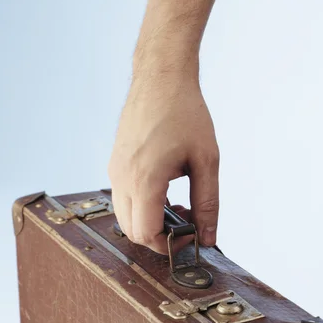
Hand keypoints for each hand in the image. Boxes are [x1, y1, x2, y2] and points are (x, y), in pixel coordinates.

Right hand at [108, 72, 218, 253]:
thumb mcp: (206, 160)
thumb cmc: (184, 111)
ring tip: (178, 204)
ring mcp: (115, 171)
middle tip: (187, 222)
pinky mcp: (115, 164)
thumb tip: (208, 236)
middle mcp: (122, 179)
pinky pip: (123, 199)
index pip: (147, 234)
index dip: (170, 244)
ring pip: (125, 217)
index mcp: (144, 180)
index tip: (191, 234)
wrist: (160, 78)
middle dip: (160, 236)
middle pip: (133, 231)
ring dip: (150, 221)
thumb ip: (207, 203)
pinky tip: (165, 190)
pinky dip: (142, 206)